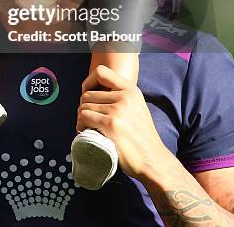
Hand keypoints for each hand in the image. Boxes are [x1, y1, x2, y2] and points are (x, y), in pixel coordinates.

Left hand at [76, 65, 169, 179]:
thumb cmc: (141, 138)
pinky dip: (80, 125)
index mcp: (131, 90)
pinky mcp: (111, 124)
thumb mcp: (136, 108)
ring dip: (81, 118)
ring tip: (86, 128)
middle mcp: (125, 96)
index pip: (101, 72)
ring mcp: (118, 110)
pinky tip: (84, 132)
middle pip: (88, 94)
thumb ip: (120, 97)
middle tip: (87, 121)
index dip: (89, 83)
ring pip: (84, 106)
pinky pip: (84, 117)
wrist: (153, 160)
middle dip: (83, 107)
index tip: (88, 98)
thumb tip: (95, 92)